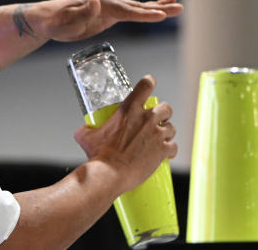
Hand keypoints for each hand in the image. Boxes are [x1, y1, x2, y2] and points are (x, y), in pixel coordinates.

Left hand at [43, 0, 182, 42]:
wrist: (46, 18)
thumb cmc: (55, 22)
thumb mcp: (66, 21)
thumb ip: (82, 13)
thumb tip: (96, 1)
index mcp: (102, 4)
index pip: (128, 11)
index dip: (145, 14)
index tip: (162, 15)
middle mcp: (108, 1)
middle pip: (138, 7)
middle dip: (159, 8)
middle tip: (179, 7)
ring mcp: (109, 6)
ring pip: (137, 8)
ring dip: (158, 7)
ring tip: (177, 5)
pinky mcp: (108, 13)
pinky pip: (131, 12)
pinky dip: (146, 10)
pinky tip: (156, 9)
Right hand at [73, 75, 177, 193]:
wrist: (109, 175)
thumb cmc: (98, 155)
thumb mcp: (87, 136)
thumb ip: (86, 129)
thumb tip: (84, 130)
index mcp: (129, 109)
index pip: (146, 84)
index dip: (149, 82)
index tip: (149, 85)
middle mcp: (146, 118)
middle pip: (166, 108)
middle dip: (163, 114)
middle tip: (156, 121)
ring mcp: (156, 134)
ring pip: (171, 127)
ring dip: (167, 132)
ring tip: (159, 139)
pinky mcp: (163, 150)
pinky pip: (173, 146)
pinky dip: (170, 150)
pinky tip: (166, 153)